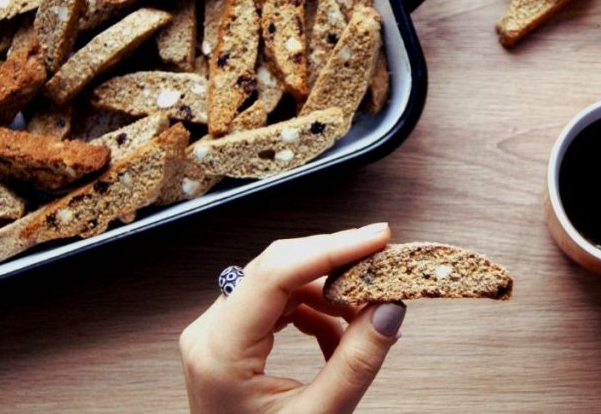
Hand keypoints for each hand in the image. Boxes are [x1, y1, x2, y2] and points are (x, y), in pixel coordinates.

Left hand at [179, 223, 405, 413]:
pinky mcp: (229, 341)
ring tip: (367, 316)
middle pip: (276, 269)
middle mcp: (209, 334)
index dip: (331, 248)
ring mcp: (216, 336)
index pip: (275, 273)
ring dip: (329, 294)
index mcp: (220, 352)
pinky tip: (341, 338)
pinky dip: (315, 314)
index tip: (376, 238)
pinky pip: (278, 306)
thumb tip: (391, 310)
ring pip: (280, 284)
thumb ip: (357, 362)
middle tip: (384, 263)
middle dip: (336, 265)